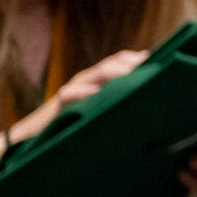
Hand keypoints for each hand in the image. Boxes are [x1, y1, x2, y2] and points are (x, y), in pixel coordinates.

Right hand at [8, 50, 146, 143]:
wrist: (34, 138)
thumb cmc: (75, 125)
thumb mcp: (100, 111)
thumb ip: (119, 103)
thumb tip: (152, 105)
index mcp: (99, 80)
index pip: (121, 61)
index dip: (140, 59)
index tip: (163, 60)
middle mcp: (87, 81)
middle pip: (111, 64)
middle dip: (131, 63)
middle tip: (153, 65)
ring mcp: (72, 90)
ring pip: (93, 74)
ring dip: (112, 72)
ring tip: (131, 73)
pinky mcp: (58, 105)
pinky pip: (69, 94)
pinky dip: (83, 92)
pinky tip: (96, 93)